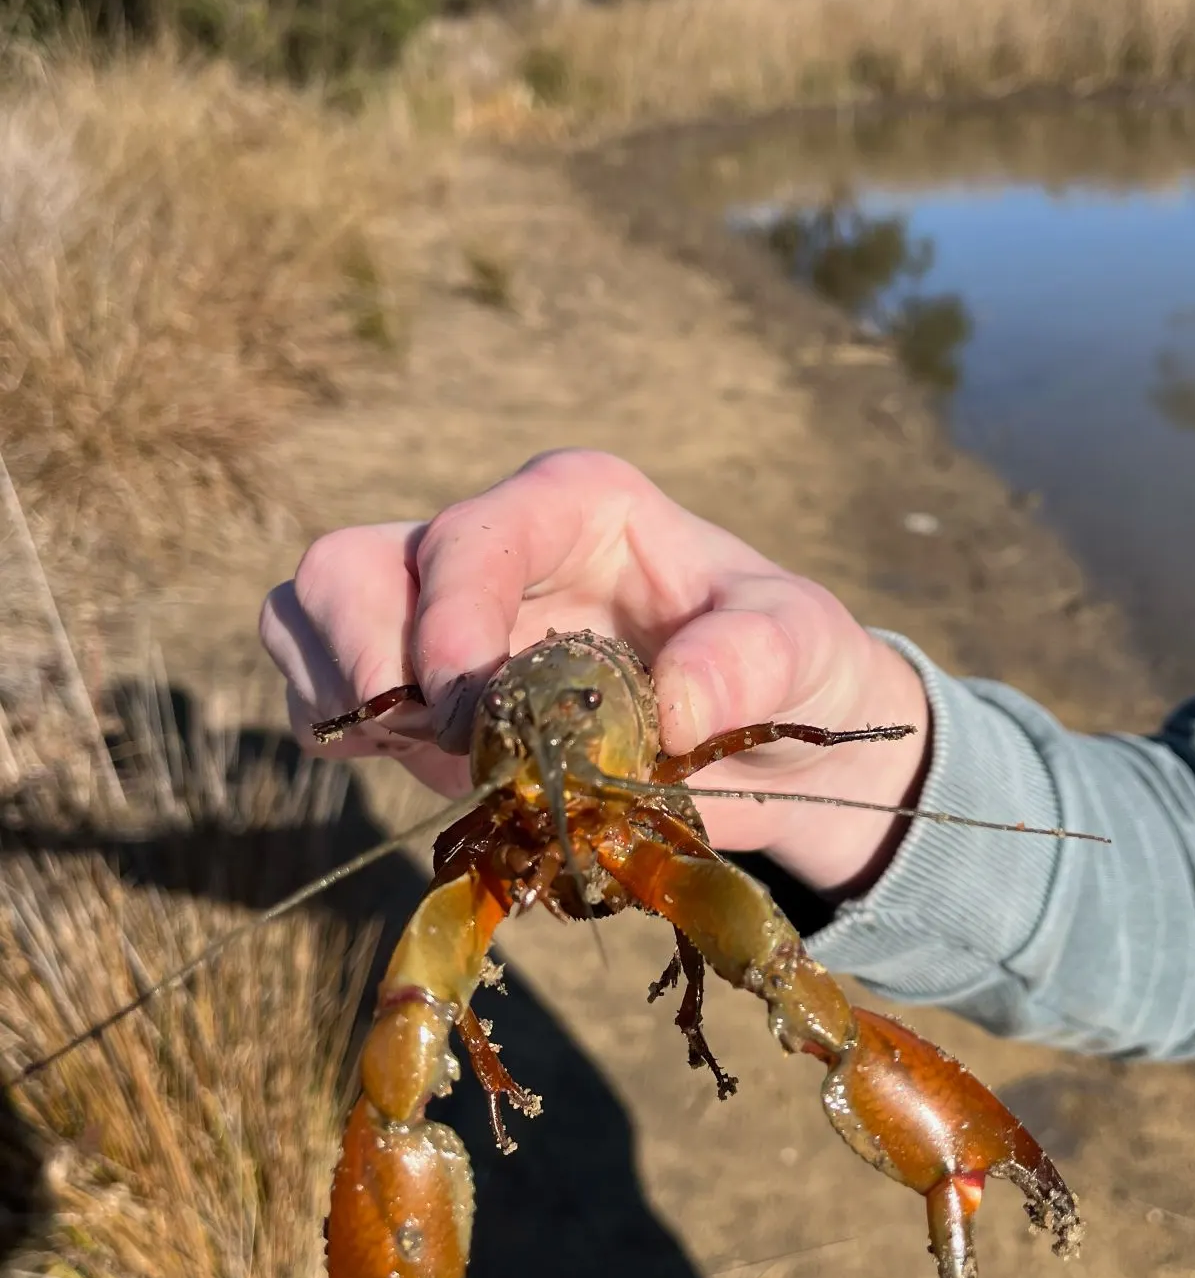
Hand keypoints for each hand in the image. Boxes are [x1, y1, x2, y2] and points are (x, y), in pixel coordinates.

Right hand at [259, 450, 928, 895]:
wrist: (772, 740)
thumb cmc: (791, 665)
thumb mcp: (803, 646)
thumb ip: (753, 660)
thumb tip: (672, 707)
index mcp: (576, 507)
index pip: (468, 534)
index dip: (448, 614)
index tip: (468, 705)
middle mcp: (494, 550)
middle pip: (349, 565)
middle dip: (364, 655)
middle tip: (442, 740)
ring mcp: (446, 620)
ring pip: (308, 618)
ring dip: (340, 698)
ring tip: (428, 754)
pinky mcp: (426, 693)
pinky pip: (327, 697)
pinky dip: (346, 738)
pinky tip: (422, 769)